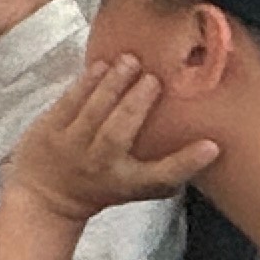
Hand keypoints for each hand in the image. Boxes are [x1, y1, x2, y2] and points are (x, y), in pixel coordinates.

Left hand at [6, 54, 221, 223]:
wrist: (47, 197)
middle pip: (120, 134)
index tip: (212, 147)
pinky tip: (100, 65)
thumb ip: (168, 169)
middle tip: (155, 79)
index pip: (163, 176)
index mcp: (128, 182)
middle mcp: (99, 165)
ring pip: (92, 113)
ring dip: (111, 85)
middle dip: (138, 104)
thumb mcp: (138, 186)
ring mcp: (70, 147)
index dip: (188, 163)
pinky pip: (68, 102)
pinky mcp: (47, 131)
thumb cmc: (102, 186)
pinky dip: (85, 83)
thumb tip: (210, 145)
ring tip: (129, 61)